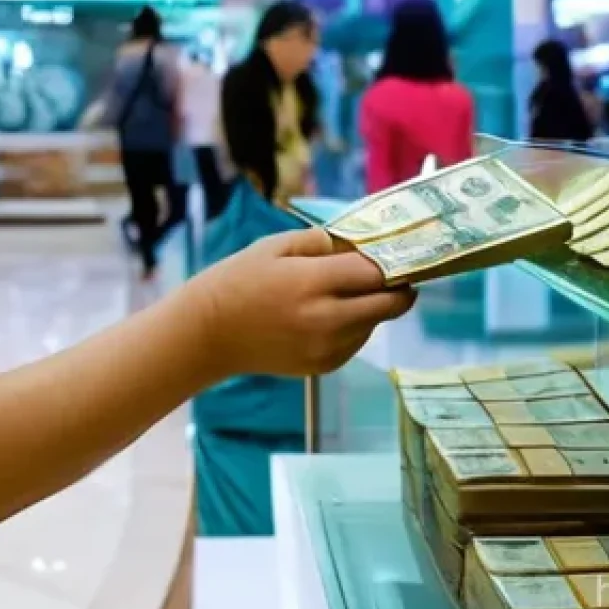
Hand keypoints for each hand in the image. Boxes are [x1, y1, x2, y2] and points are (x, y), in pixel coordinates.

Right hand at [192, 228, 415, 377]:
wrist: (209, 333)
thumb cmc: (237, 281)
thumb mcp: (273, 246)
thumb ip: (318, 242)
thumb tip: (353, 245)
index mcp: (313, 282)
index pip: (375, 272)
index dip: (390, 261)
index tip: (395, 254)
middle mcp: (326, 318)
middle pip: (387, 303)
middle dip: (398, 288)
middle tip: (398, 275)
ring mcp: (326, 347)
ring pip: (374, 324)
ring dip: (375, 307)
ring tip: (357, 292)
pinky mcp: (323, 366)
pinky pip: (356, 343)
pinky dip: (356, 327)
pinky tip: (336, 314)